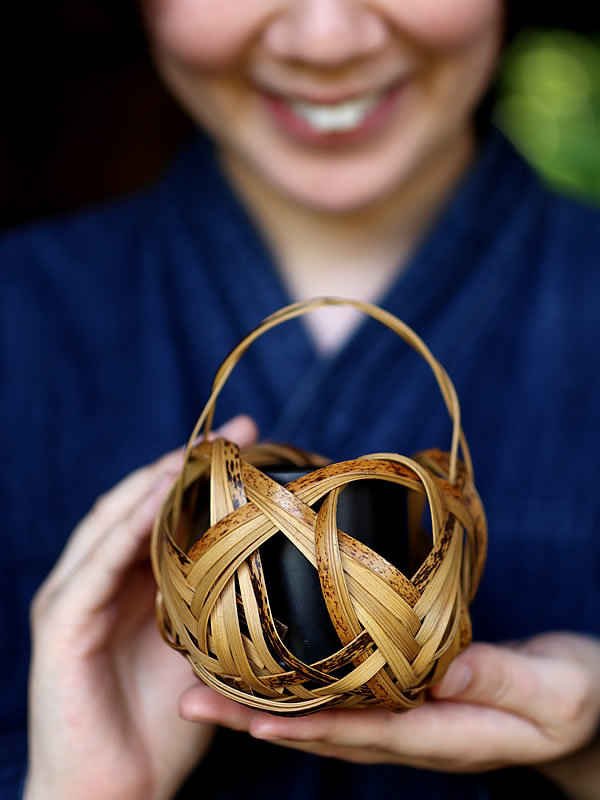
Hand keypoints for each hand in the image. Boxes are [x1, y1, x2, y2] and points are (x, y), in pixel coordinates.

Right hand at [25, 415, 257, 799]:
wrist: (117, 795)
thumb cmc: (164, 729)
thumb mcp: (206, 652)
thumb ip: (224, 607)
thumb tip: (281, 569)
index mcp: (132, 584)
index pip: (163, 511)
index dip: (202, 474)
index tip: (256, 444)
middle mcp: (100, 579)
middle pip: (141, 502)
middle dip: (187, 461)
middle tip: (240, 430)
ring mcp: (75, 596)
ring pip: (116, 519)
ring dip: (159, 478)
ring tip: (203, 449)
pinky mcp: (61, 623)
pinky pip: (99, 563)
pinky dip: (130, 524)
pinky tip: (162, 493)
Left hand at [179, 632, 599, 774]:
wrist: (585, 704)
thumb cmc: (575, 698)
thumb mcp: (552, 691)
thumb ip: (500, 681)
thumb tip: (442, 668)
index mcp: (443, 733)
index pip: (359, 735)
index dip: (299, 728)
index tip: (242, 718)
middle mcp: (413, 730)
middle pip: (323, 728)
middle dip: (255, 717)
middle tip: (189, 698)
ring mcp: (408, 714)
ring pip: (326, 711)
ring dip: (266, 699)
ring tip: (206, 682)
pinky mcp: (410, 691)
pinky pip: (347, 691)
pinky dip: (304, 680)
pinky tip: (274, 662)